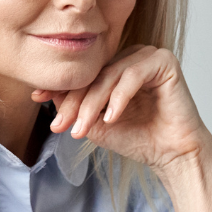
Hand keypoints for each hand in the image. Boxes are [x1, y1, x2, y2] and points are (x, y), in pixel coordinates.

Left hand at [33, 46, 211, 176]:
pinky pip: (134, 75)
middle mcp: (133, 57)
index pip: (86, 74)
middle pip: (95, 74)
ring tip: (83, 128)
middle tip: (60, 124)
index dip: (62, 87)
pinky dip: (119, 97)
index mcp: (117, 66)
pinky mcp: (165, 62)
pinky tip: (111, 118)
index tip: (38, 98)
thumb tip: (47, 96)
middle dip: (75, 101)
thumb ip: (77, 108)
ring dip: (93, 103)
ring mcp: (149, 56)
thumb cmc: (141, 139)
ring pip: (110, 75)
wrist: (172, 155)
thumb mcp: (97, 124)